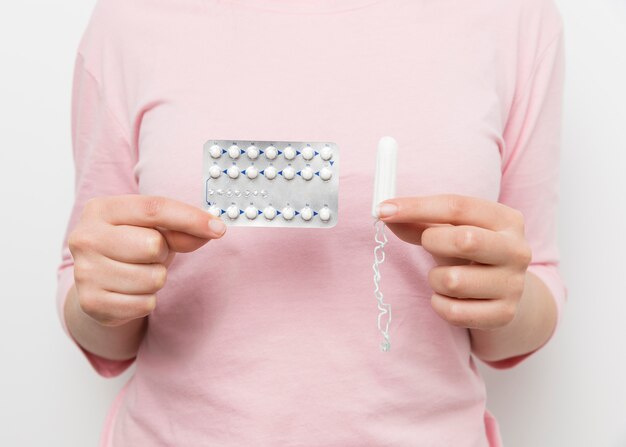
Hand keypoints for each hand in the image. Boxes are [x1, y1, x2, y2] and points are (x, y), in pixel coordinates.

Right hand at [68, 195, 225, 326]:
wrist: (98, 282)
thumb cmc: (130, 247)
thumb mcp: (155, 229)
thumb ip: (182, 228)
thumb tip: (213, 230)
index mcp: (101, 209)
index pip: (154, 208)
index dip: (191, 218)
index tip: (218, 228)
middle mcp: (84, 237)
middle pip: (153, 245)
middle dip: (162, 253)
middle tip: (149, 255)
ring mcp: (84, 271)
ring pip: (152, 278)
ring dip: (156, 278)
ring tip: (139, 273)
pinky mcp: (91, 302)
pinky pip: (144, 303)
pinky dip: (146, 300)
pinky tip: (131, 292)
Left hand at [376, 194, 531, 330]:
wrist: (503, 291)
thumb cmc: (470, 253)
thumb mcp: (450, 230)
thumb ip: (419, 221)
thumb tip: (384, 212)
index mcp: (506, 219)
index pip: (457, 206)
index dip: (416, 207)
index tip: (383, 210)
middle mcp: (517, 250)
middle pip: (464, 240)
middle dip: (432, 242)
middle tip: (428, 246)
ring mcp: (514, 284)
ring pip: (453, 281)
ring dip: (435, 279)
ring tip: (444, 277)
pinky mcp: (504, 314)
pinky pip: (453, 312)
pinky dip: (439, 304)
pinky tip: (448, 298)